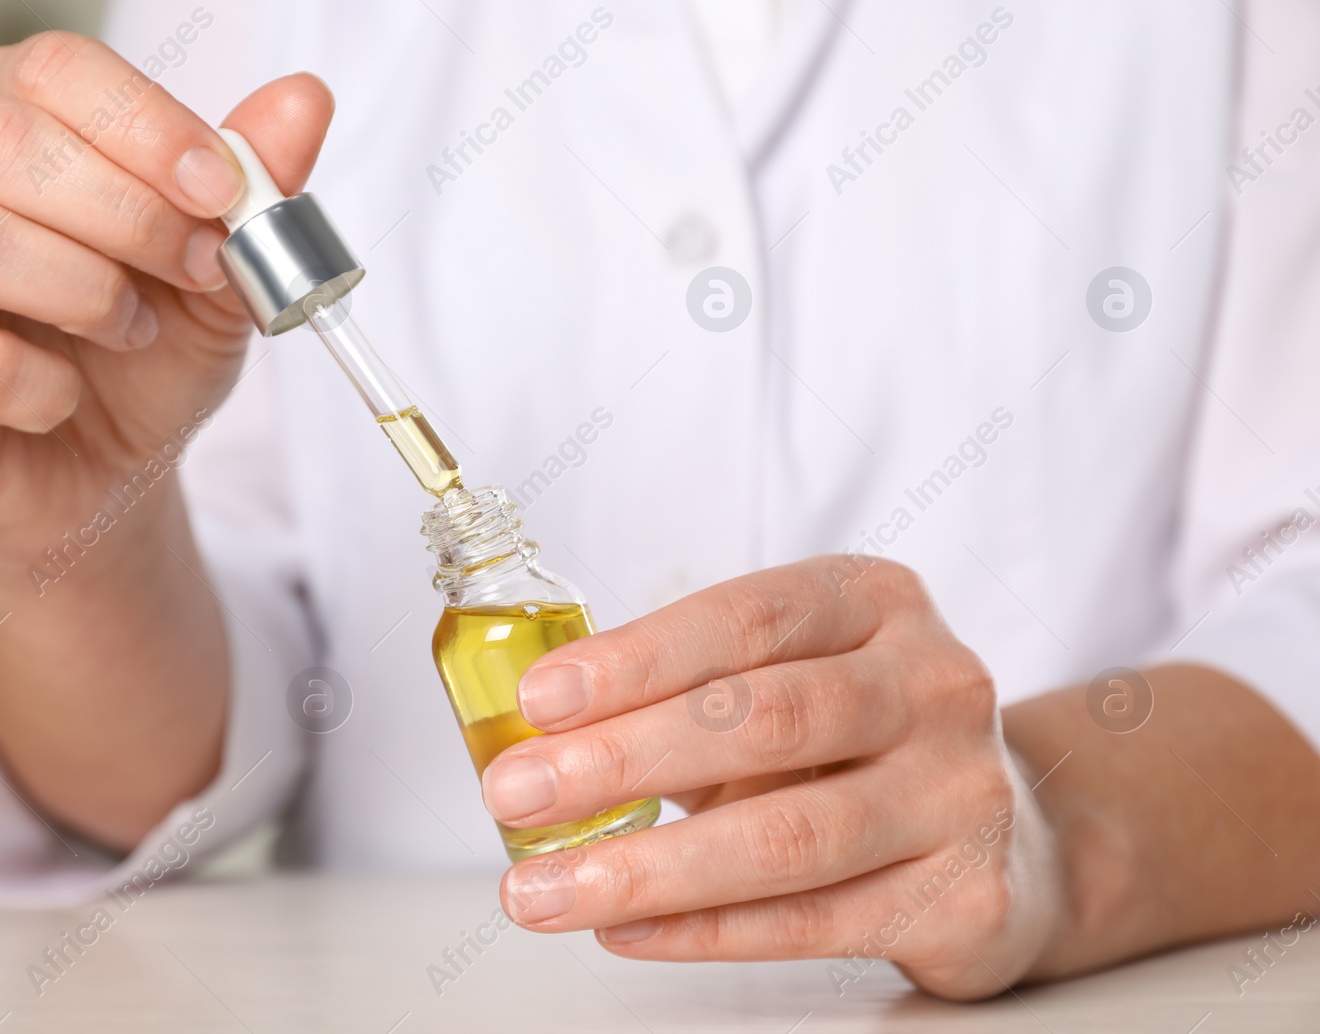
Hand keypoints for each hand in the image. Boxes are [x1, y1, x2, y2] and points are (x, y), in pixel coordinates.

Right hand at [0, 32, 332, 567]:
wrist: (109, 476)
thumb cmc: (145, 359)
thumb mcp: (222, 270)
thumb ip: (255, 185)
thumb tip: (304, 101)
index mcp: (9, 122)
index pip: (51, 70)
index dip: (144, 122)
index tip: (222, 189)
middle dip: (126, 212)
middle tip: (194, 271)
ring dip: (82, 293)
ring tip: (129, 331)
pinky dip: (38, 388)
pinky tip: (63, 398)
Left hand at [483, 556, 1066, 999]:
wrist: (1017, 839)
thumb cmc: (858, 744)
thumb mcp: (790, 679)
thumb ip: (690, 693)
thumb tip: (539, 739)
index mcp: (877, 602)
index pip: (745, 619)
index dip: (635, 659)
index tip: (538, 699)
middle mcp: (935, 683)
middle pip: (765, 718)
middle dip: (621, 759)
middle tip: (514, 793)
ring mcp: (963, 791)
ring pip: (788, 834)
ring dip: (646, 868)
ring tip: (540, 891)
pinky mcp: (968, 898)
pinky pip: (813, 922)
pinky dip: (704, 930)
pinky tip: (624, 929)